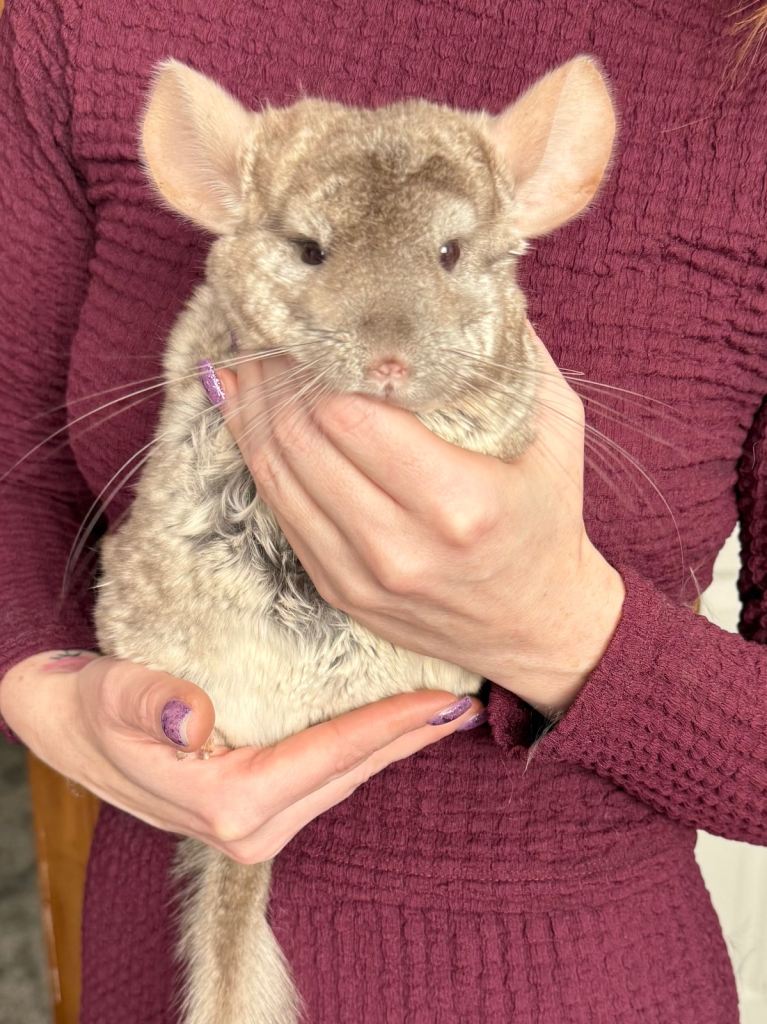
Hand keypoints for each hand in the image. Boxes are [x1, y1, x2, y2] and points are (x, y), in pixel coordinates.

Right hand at [0, 650, 482, 862]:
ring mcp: (254, 822)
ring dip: (394, 744)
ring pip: (344, 778)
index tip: (441, 700)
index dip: (386, 727)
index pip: (326, 757)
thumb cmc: (85, 710)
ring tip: (442, 711)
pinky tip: (391, 725)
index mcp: (223, 803)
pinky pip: (326, 775)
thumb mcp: (106, 698)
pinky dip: (364, 748)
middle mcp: (248, 825)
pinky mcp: (256, 805)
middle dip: (409, 738)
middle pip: (349, 773)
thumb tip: (193, 715)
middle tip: (467, 702)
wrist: (64, 727)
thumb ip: (146, 702)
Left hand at [211, 324, 624, 717]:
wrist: (536, 625)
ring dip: (251, 412)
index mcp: (458, 502)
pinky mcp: (337, 589)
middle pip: (302, 441)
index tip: (307, 319)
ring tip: (246, 361)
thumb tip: (463, 280)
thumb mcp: (557, 431)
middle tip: (266, 327)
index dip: (314, 362)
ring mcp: (360, 575)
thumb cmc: (548, 520)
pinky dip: (257, 458)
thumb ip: (513, 355)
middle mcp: (400, 546)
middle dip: (273, 376)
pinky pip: (280, 512)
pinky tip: (245, 416)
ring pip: (277, 476)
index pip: (351, 416)